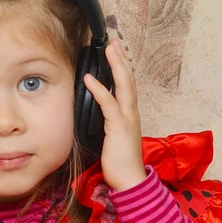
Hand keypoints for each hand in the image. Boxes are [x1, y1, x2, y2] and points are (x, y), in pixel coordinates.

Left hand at [83, 39, 146, 191]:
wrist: (130, 181)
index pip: (126, 86)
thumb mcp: (112, 139)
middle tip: (113, 41)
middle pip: (128, 80)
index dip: (121, 68)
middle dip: (121, 59)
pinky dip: (99, 90)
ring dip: (116, 65)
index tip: (114, 53)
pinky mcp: (118, 128)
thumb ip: (107, 125)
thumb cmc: (119, 163)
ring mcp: (127, 119)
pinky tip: (90, 79)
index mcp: (129, 115)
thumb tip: (96, 116)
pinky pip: (109, 105)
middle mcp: (131, 113)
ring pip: (124, 86)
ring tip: (108, 49)